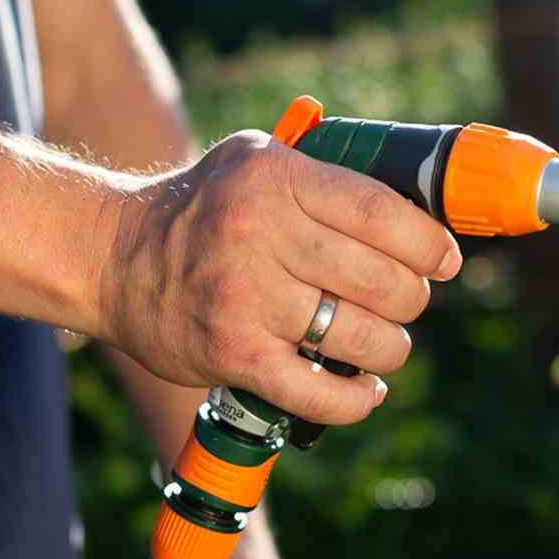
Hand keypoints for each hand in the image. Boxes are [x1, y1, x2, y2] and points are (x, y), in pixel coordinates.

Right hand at [100, 132, 460, 424]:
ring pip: (361, 338)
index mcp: (278, 180)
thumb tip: (416, 209)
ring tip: (385, 342)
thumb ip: (328, 174)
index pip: (383, 214)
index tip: (444, 260)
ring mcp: (246, 301)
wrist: (115, 258)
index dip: (429, 244)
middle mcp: (260, 237)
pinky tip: (368, 389)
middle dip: (412, 298)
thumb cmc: (205, 207)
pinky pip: (319, 394)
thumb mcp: (258, 159)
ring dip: (391, 347)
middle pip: (383, 281)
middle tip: (405, 300)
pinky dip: (357, 399)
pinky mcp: (233, 357)